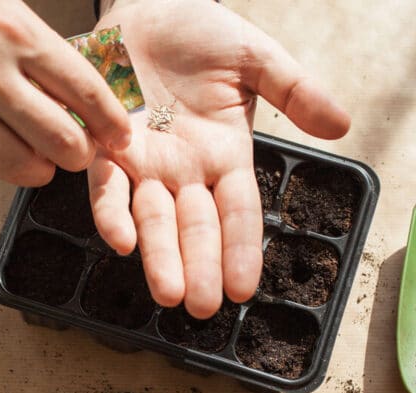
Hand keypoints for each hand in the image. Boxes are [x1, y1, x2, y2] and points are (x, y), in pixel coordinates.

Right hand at [0, 0, 131, 214]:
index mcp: (14, 33)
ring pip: (17, 169)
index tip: (119, 139)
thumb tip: (66, 72)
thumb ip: (28, 37)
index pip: (85, 90)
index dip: (111, 123)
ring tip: (31, 165)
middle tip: (70, 151)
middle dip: (75, 155)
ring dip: (32, 174)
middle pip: (61, 141)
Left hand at [90, 0, 349, 317]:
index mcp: (225, 156)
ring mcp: (145, 163)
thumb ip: (295, 90)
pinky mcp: (107, 147)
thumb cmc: (201, 33)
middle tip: (200, 307)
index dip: (240, 250)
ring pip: (152, 218)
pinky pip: (107, 186)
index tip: (243, 290)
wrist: (148, 7)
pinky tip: (120, 240)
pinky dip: (112, 211)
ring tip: (168, 292)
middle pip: (195, 227)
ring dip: (159, 255)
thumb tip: (341, 126)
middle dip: (198, 267)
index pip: (237, 213)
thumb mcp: (257, 59)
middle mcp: (184, 170)